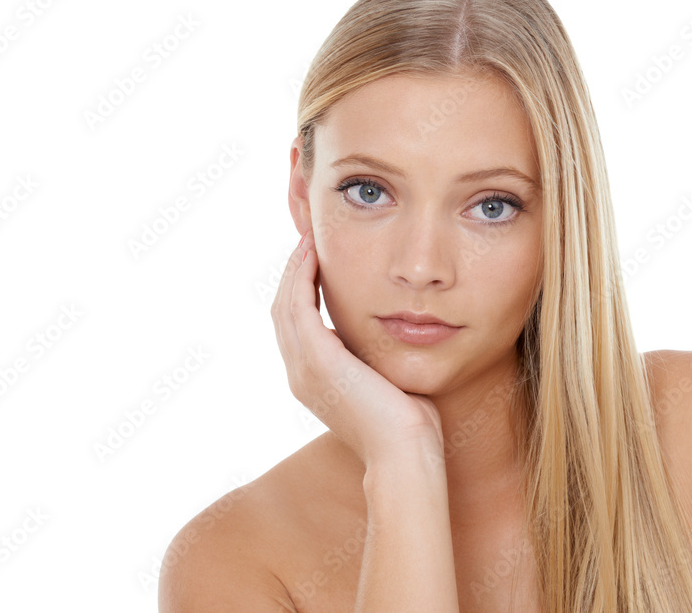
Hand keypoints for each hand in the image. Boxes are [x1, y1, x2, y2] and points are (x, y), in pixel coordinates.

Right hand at [271, 228, 445, 466]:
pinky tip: (314, 255)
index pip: (296, 326)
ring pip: (285, 304)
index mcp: (312, 381)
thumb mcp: (384, 382)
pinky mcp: (316, 358)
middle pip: (282, 311)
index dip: (302, 291)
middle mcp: (299, 374)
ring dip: (295, 268)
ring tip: (308, 241)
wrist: (405, 451)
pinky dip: (302, 276)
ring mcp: (303, 367)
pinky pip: (298, 305)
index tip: (317, 261)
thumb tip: (389, 336)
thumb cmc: (408, 423)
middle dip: (293, 274)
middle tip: (307, 242)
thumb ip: (375, 359)